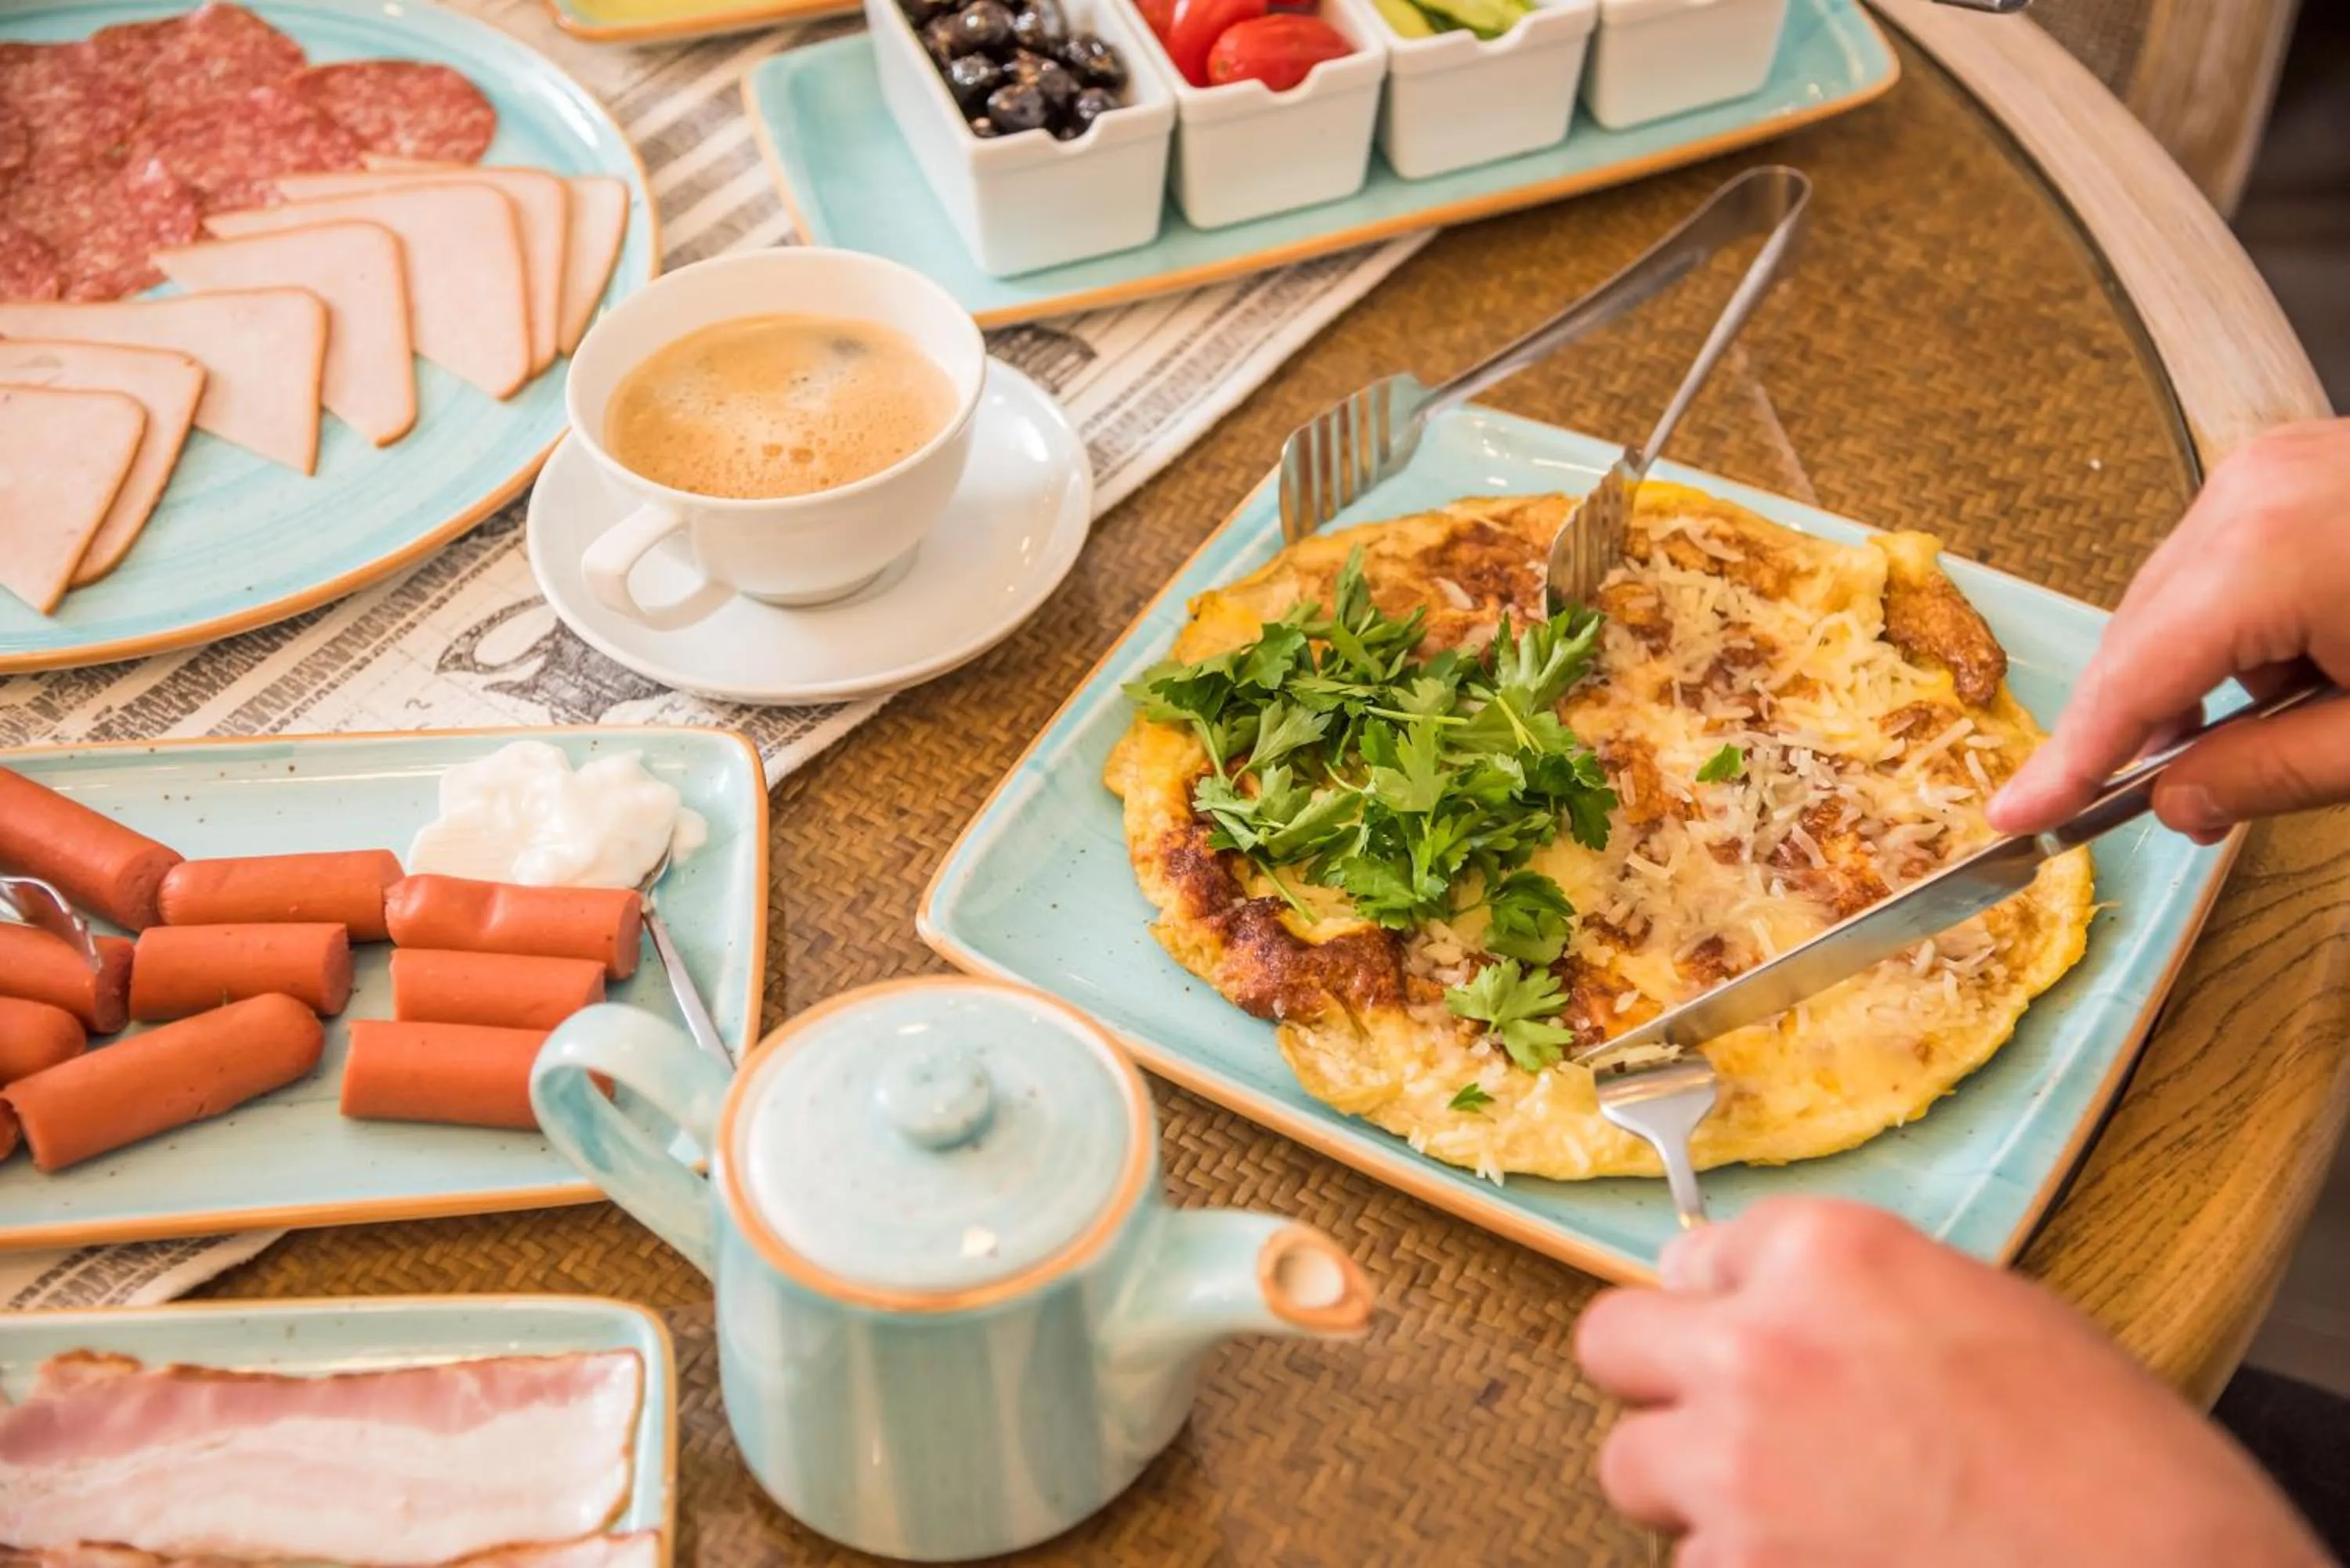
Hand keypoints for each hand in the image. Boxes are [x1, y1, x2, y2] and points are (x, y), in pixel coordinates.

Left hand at [1575, 1198, 2328, 1567]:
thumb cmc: (2120, 1470)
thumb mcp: (1994, 1318)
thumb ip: (1859, 1299)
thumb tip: (1773, 1303)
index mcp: (1833, 1256)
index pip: (1702, 1252)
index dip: (1731, 1302)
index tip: (1751, 1331)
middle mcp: (1760, 1346)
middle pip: (1613, 1343)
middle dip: (1663, 1382)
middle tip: (1724, 1420)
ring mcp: (1736, 1470)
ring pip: (1633, 1468)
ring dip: (1696, 1492)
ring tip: (1801, 1516)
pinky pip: (1692, 1562)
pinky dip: (1744, 1567)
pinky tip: (1830, 1563)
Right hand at [1989, 418, 2349, 839]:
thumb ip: (2266, 776)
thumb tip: (2174, 801)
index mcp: (2268, 551)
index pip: (2134, 680)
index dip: (2071, 760)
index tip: (2016, 817)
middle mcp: (2254, 489)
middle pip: (2146, 631)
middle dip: (2146, 723)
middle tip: (2166, 805)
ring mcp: (2280, 464)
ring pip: (2182, 596)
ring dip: (2201, 675)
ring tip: (2273, 733)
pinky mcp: (2309, 464)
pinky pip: (2230, 559)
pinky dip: (2242, 627)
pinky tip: (2300, 673)